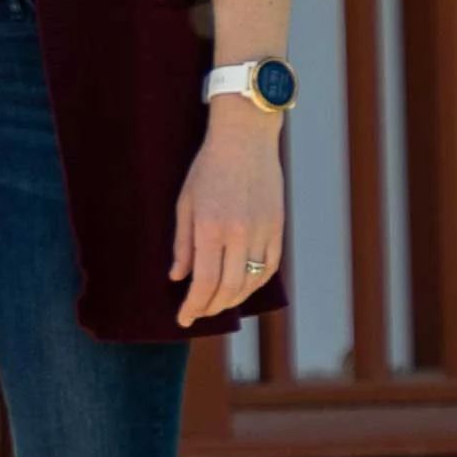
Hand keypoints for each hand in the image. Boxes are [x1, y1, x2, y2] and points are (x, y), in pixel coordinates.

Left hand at [171, 97, 286, 326]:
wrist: (245, 137)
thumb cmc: (209, 168)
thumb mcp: (185, 203)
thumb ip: (182, 244)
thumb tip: (178, 278)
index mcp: (210, 229)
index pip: (203, 283)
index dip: (193, 307)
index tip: (184, 319)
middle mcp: (238, 234)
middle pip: (227, 289)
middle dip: (210, 308)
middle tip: (199, 313)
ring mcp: (261, 231)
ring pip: (250, 283)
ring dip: (232, 299)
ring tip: (218, 303)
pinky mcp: (277, 226)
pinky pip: (270, 267)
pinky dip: (256, 284)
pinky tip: (243, 288)